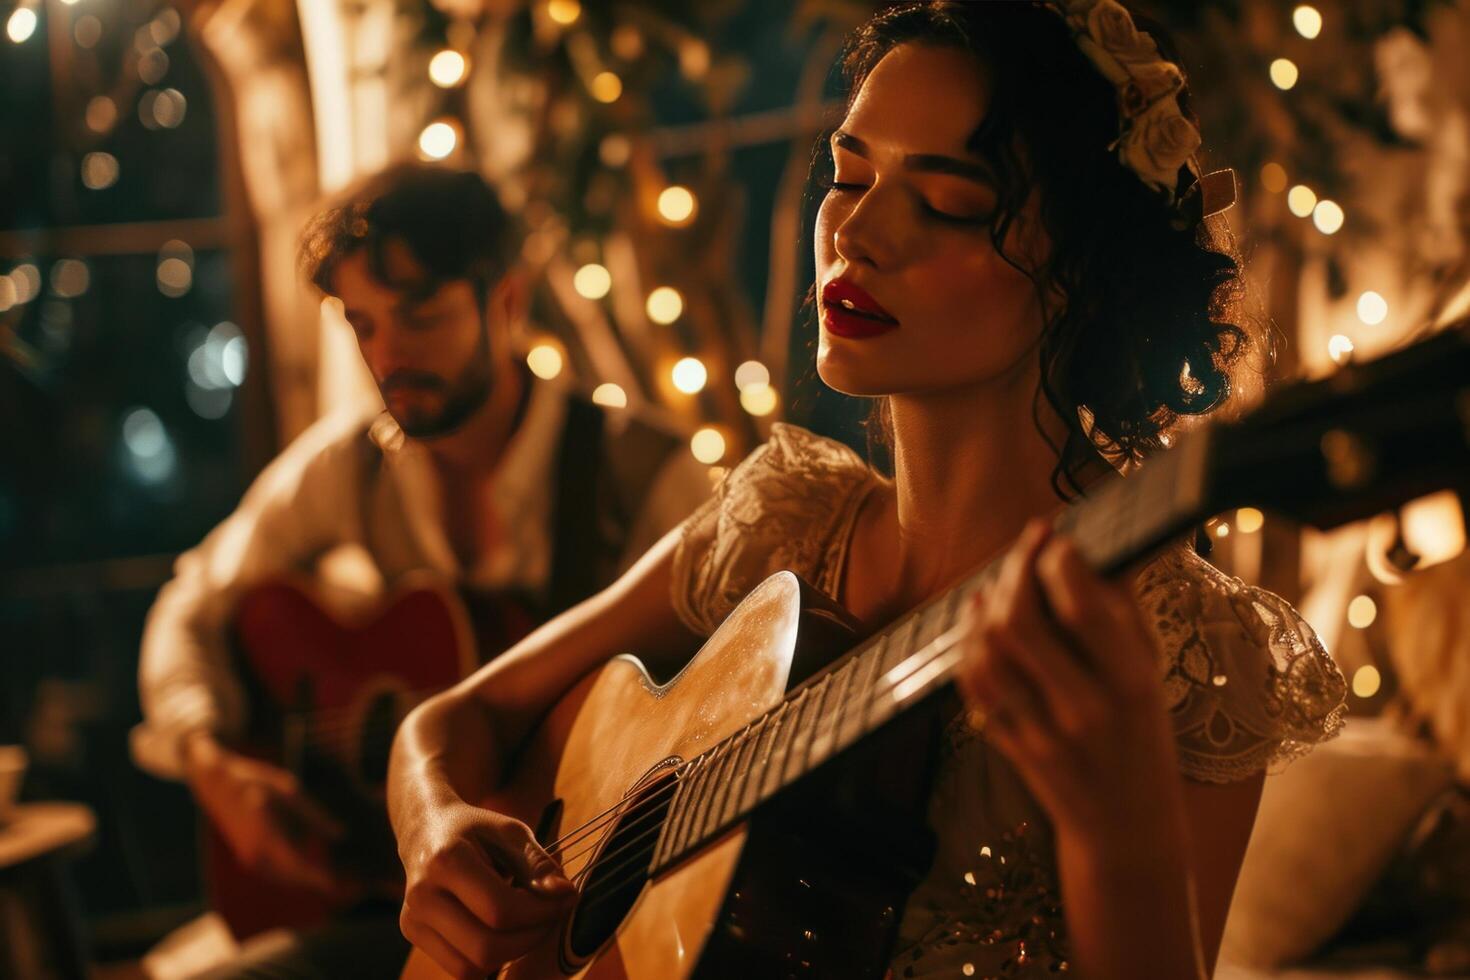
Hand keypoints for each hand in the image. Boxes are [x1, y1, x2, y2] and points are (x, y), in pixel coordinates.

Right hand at [184, 734, 346, 893]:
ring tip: (340, 876)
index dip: (320, 877)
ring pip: (286, 877)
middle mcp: (256, 852)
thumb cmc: (254, 781)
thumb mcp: (288, 790)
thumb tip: (341, 834)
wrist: (216, 784)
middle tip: (350, 884)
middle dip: (320, 881)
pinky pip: (277, 872)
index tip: (341, 884)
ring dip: (309, 879)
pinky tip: (316, 866)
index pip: (298, 864)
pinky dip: (296, 873)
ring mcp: (250, 858)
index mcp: (267, 833)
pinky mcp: (249, 858)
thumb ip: (314, 815)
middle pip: (294, 876)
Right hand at [397, 797, 576, 977]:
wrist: (426, 830)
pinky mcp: (414, 935)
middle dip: (531, 939)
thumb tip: (565, 895)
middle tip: (551, 917)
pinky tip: (504, 933)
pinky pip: (459, 969)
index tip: (565, 899)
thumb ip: (538, 863)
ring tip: (529, 926)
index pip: (500, 910)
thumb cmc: (474, 829)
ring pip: (472, 967)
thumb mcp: (510, 832)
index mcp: (446, 861)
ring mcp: (413, 919)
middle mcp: (422, 895)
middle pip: (486, 947)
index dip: (541, 913)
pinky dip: (490, 960)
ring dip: (512, 953)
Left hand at [956, 520, 1186, 852]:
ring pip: (987, 654)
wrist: (1127, 825)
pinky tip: (979, 621)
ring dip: (984, 607)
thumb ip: (1122, 611)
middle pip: (1020, 625)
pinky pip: (976, 687)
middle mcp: (1083, 710)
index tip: (1058, 538)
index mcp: (1130, 685)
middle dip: (1015, 572)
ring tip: (997, 583)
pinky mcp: (1013, 748)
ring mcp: (1042, 733)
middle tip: (1025, 547)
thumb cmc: (1144, 736)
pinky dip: (970, 646)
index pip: (1082, 608)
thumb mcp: (1151, 673)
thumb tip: (1100, 546)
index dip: (1060, 561)